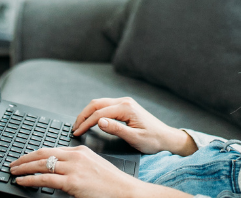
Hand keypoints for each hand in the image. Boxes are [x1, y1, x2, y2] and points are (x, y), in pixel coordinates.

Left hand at [9, 146, 141, 197]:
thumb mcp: (93, 166)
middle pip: (42, 153)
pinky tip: (22, 181)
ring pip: (40, 165)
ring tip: (13, 172)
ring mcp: (73, 168)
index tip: (25, 158)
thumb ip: (76, 165)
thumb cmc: (111, 183)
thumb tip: (60, 170)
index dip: (33, 154)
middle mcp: (75, 156)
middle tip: (13, 164)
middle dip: (24, 159)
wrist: (125, 191)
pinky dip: (29, 179)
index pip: (51, 149)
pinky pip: (44, 179)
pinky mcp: (71, 182)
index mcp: (80, 151)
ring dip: (23, 168)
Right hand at [71, 97, 195, 154]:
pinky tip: (90, 121)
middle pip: (97, 104)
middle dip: (83, 115)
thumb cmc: (153, 140)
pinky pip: (105, 106)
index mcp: (126, 108)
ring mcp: (125, 103)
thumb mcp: (134, 138)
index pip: (99, 113)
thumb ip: (116, 129)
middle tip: (74, 128)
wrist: (166, 137)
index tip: (77, 132)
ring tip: (79, 125)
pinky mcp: (125, 107)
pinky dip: (94, 112)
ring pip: (99, 103)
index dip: (86, 123)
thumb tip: (99, 122)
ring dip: (88, 113)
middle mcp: (125, 102)